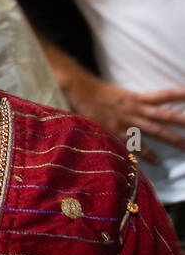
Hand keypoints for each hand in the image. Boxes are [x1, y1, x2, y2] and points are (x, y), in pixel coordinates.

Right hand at [64, 67, 184, 163]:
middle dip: (184, 121)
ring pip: (155, 131)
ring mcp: (128, 122)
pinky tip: (158, 161)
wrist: (79, 92)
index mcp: (138, 98)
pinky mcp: (117, 131)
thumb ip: (139, 102)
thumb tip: (157, 106)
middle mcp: (136, 109)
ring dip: (172, 139)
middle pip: (165, 115)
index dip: (181, 94)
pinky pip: (135, 144)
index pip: (165, 95)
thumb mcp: (123, 94)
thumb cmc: (101, 94)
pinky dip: (147, 154)